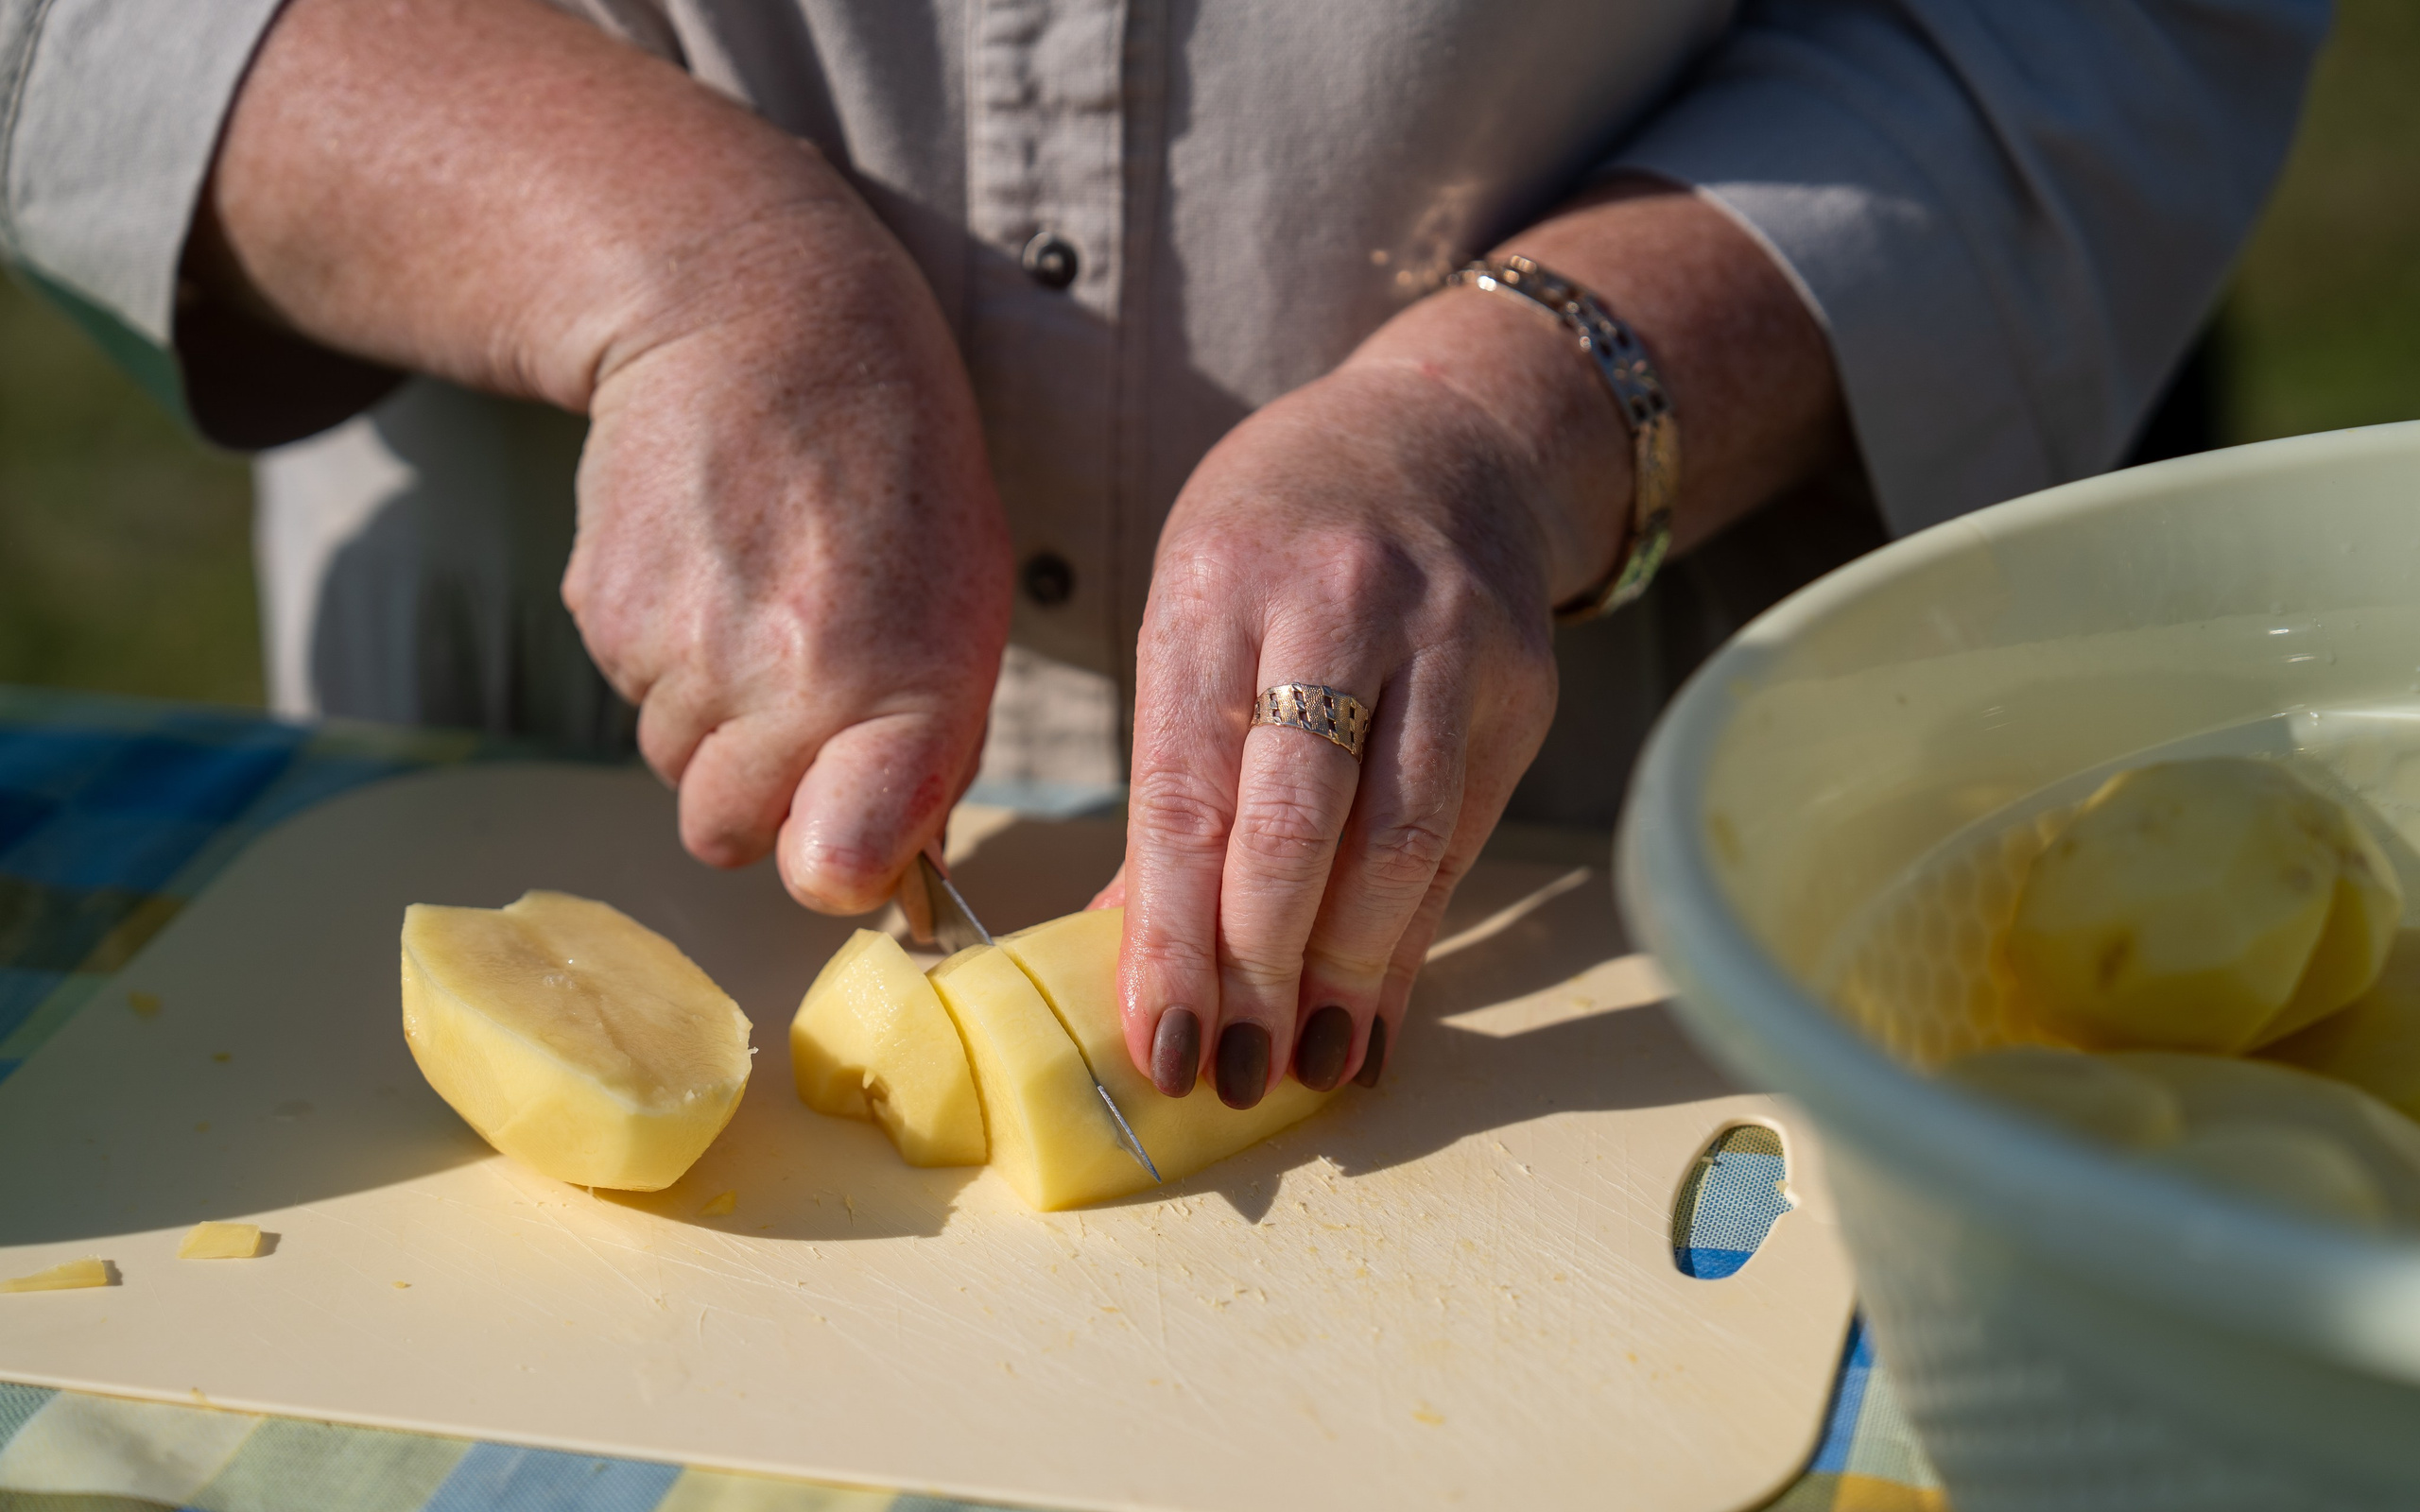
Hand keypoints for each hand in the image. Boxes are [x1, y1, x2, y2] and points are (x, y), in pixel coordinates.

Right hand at [564, 212, 1011, 911]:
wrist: (759, 320)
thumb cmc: (895, 466)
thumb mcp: (967, 603)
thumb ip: (932, 743)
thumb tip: (886, 861)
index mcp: (899, 689)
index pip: (832, 868)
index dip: (834, 869)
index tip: (849, 838)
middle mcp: (781, 684)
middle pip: (730, 835)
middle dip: (763, 792)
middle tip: (803, 695)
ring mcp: (677, 650)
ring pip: (674, 765)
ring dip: (712, 718)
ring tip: (763, 601)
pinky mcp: (600, 609)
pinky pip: (631, 691)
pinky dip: (665, 653)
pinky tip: (712, 563)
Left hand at [1109, 180, 1851, 1104]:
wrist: (1449, 436)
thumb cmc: (1282, 538)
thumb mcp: (1192, 607)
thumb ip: (1170, 771)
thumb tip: (1127, 945)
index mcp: (1218, 588)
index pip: (1188, 789)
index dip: (1173, 933)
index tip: (1159, 1040)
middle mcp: (1338, 606)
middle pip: (1299, 823)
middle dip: (1261, 972)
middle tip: (1231, 1074)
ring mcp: (1447, 641)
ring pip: (1401, 842)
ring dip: (1351, 976)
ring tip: (1310, 1065)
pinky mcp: (1520, 686)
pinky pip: (1459, 838)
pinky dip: (1414, 938)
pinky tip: (1379, 1010)